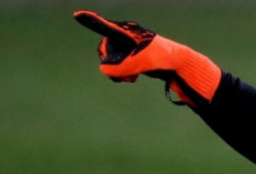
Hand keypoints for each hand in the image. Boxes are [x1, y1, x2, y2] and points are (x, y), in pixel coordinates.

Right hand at [73, 10, 221, 106]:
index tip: (77, 14)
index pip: (106, 26)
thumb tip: (104, 70)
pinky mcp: (132, 57)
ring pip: (111, 62)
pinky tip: (134, 78)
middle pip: (106, 51)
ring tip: (132, 78)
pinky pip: (118, 68)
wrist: (178, 65)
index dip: (91, 20)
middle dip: (113, 65)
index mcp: (126, 32)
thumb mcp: (141, 63)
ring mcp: (128, 47)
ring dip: (119, 73)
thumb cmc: (162, 58)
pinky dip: (123, 75)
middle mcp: (125, 37)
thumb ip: (121, 67)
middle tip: (127, 74)